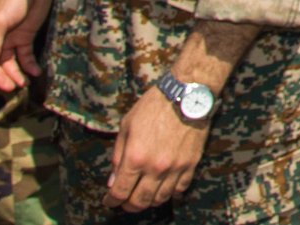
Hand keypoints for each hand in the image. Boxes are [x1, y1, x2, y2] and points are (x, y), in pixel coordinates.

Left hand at [105, 87, 208, 211]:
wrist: (187, 95)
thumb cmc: (153, 106)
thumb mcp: (126, 126)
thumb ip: (118, 155)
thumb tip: (112, 181)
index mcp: (135, 157)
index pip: (120, 191)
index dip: (111, 200)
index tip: (109, 201)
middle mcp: (155, 167)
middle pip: (139, 201)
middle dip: (128, 205)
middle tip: (124, 202)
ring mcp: (175, 167)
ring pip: (160, 198)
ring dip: (148, 201)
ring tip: (143, 196)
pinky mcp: (191, 164)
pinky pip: (180, 189)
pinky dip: (170, 193)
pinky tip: (164, 189)